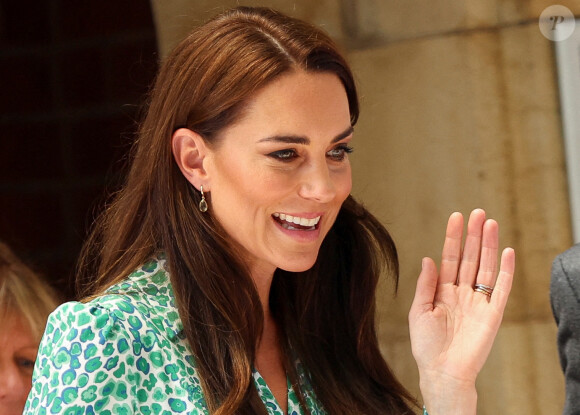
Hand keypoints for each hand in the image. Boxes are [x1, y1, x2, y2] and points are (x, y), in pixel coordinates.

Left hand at [408, 209, 514, 413]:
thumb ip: (426, 284)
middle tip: (478, 212)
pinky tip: (507, 251)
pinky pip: (501, 289)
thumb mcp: (419, 311)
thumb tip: (429, 258)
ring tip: (491, 223)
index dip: (453, 238)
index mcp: (443, 291)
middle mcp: (463, 293)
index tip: (457, 216)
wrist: (442, 372)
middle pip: (471, 258)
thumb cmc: (427, 345)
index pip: (451, 258)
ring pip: (486, 267)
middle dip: (474, 235)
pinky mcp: (493, 314)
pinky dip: (506, 271)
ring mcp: (479, 302)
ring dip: (489, 246)